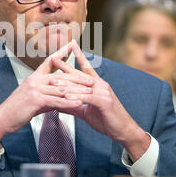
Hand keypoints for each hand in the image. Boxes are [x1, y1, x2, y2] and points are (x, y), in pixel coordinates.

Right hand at [0, 40, 93, 146]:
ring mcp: (34, 89)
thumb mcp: (33, 98)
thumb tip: (58, 98)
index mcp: (34, 77)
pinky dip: (68, 102)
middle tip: (91, 80)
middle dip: (77, 78)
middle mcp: (35, 80)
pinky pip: (55, 100)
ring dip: (76, 91)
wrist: (2, 118)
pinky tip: (78, 103)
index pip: (50, 61)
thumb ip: (46, 95)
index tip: (72, 44)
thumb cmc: (17, 109)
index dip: (61, 52)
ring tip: (89, 92)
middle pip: (60, 76)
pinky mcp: (35, 100)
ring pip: (60, 88)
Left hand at [50, 43, 150, 161]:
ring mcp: (103, 92)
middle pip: (80, 73)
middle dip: (65, 66)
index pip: (86, 67)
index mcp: (97, 85)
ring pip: (81, 86)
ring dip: (66, 83)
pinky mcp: (104, 101)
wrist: (123, 131)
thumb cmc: (107, 120)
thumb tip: (59, 105)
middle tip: (52, 58)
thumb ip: (73, 106)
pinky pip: (88, 97)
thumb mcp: (86, 112)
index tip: (70, 45)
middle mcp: (100, 85)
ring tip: (53, 80)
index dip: (78, 55)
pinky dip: (76, 97)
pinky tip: (66, 97)